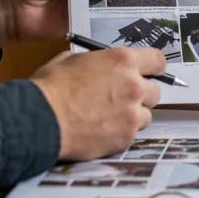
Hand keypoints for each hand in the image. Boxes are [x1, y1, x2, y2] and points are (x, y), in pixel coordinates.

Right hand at [31, 47, 164, 159]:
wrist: (40, 120)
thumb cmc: (51, 89)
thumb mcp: (71, 60)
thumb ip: (95, 61)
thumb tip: (99, 65)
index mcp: (122, 61)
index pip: (158, 60)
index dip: (154, 67)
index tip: (151, 72)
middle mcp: (133, 86)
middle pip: (155, 91)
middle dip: (141, 95)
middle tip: (123, 99)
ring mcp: (132, 114)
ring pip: (146, 115)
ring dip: (133, 116)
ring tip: (109, 117)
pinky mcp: (125, 137)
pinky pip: (132, 134)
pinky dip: (121, 133)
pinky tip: (102, 131)